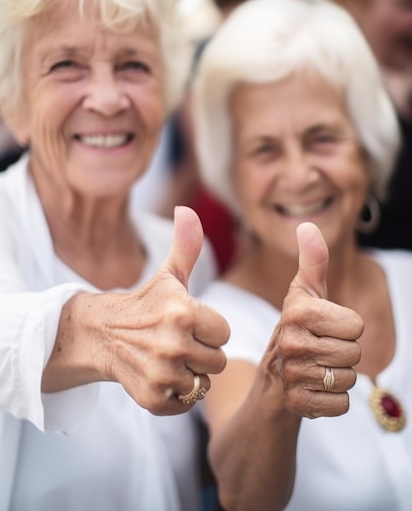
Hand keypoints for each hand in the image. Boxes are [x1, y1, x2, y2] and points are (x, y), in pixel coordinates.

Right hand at [44, 206, 229, 414]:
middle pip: (218, 360)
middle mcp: (173, 344)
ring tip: (168, 358)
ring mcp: (162, 373)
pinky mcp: (152, 398)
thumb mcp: (168, 275)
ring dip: (190, 373)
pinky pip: (186, 403)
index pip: (224, 332)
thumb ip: (186, 245)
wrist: (101, 334)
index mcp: (183, 311)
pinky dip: (176, 394)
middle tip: (177, 341)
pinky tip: (159, 375)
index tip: (188, 323)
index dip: (208, 328)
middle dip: (202, 352)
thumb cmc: (145, 303)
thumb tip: (187, 210)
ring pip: (203, 382)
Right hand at [271, 222, 363, 418]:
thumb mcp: (305, 293)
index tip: (324, 328)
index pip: (356, 326)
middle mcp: (291, 342)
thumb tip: (307, 226)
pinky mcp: (296, 403)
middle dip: (343, 353)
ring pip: (348, 379)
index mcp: (298, 312)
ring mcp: (292, 375)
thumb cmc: (297, 328)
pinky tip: (313, 389)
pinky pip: (340, 404)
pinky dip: (332, 400)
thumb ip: (313, 260)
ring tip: (315, 368)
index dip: (346, 327)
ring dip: (337, 377)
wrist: (272, 378)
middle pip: (354, 353)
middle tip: (320, 350)